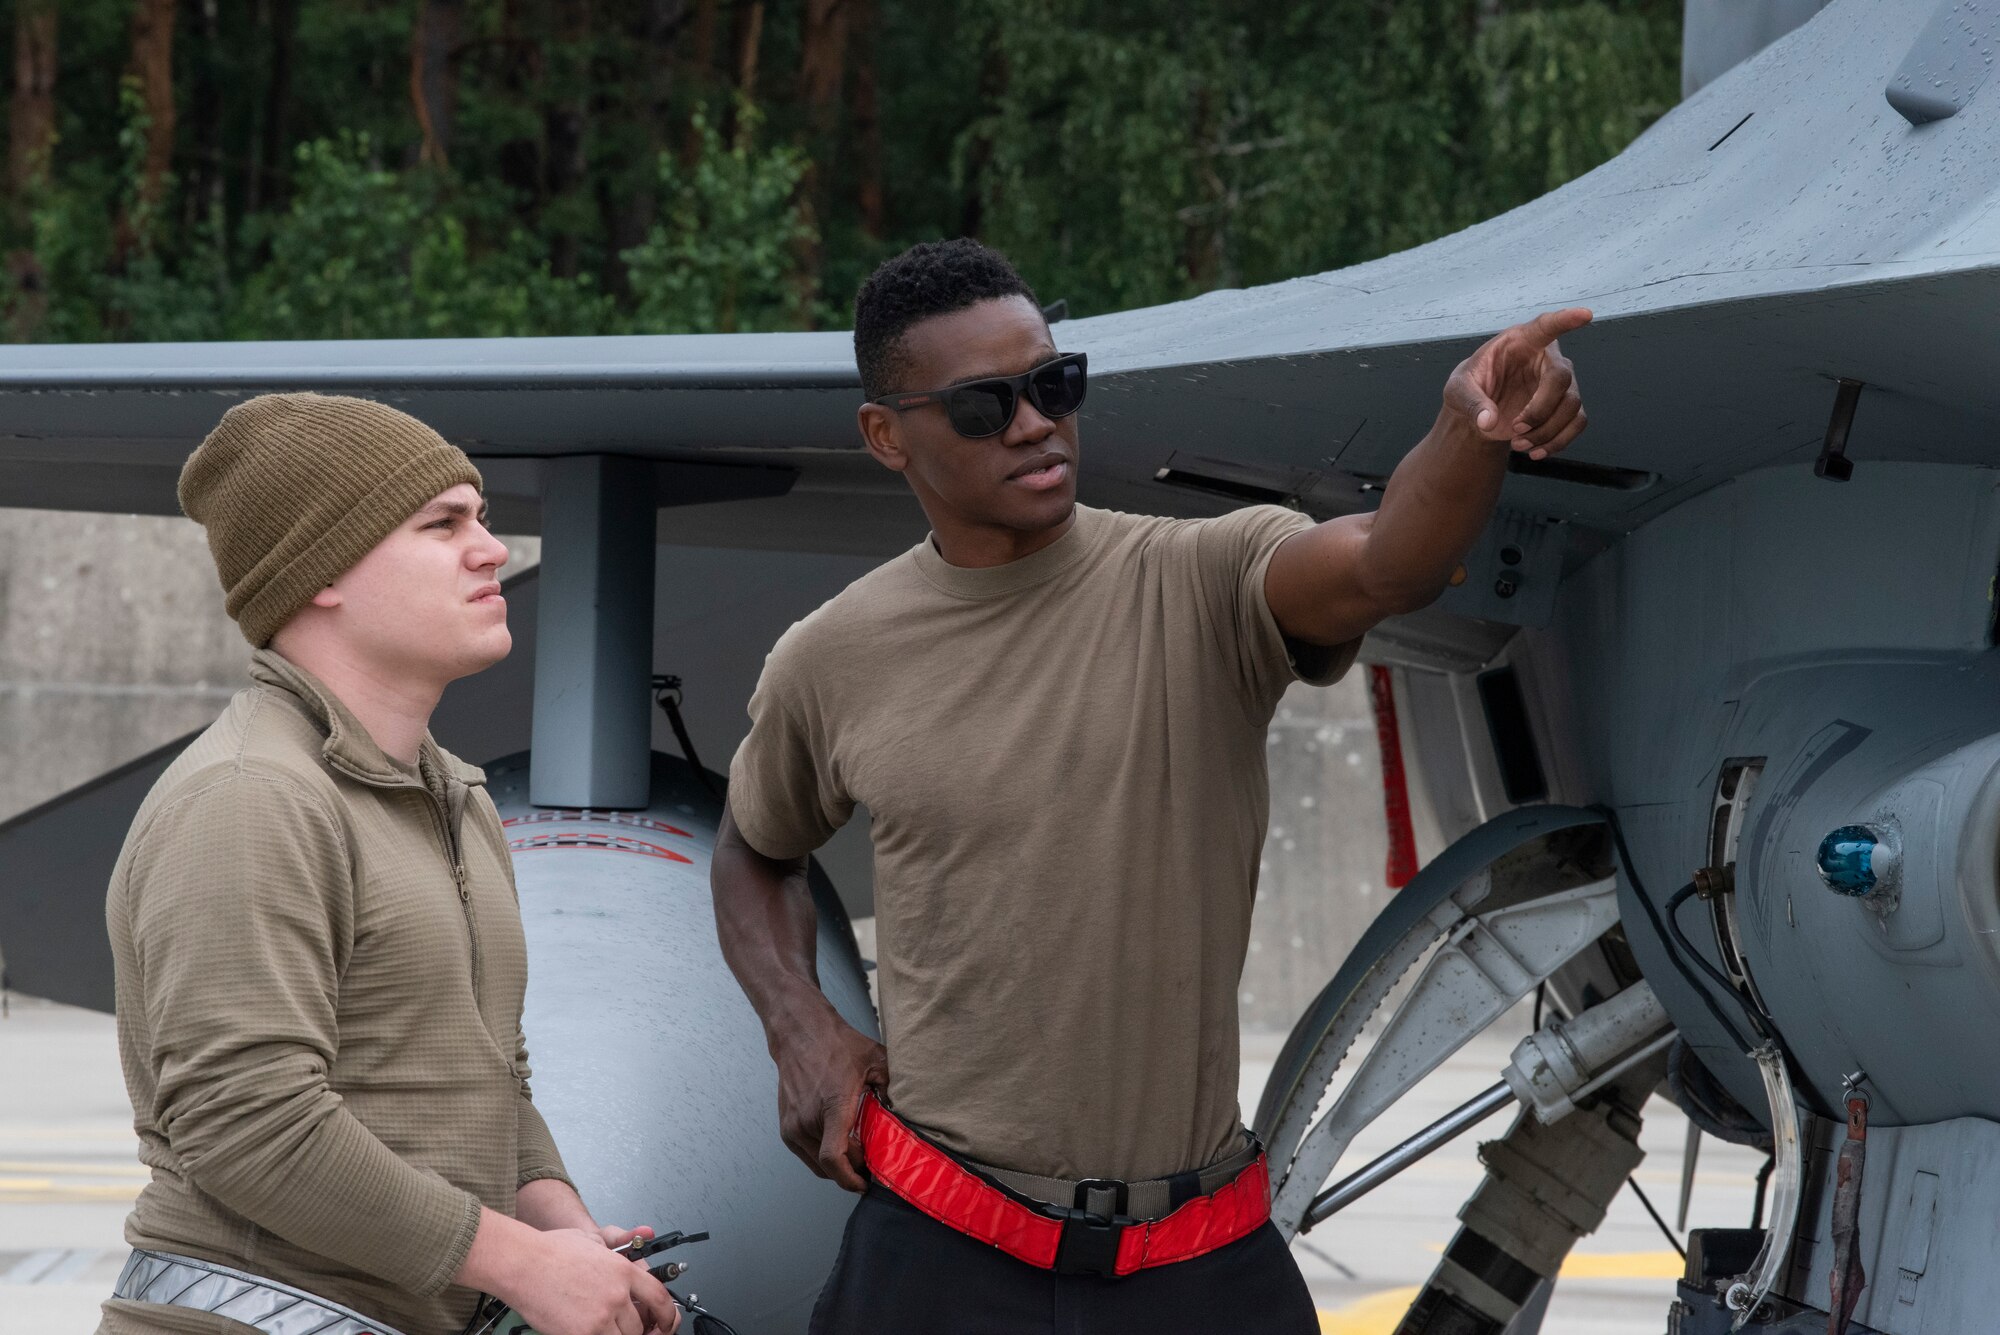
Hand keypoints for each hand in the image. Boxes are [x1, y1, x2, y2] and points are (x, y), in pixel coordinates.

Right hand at [494, 1226, 679, 1334]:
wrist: (523, 1263)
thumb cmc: (552, 1250)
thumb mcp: (594, 1239)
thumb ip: (622, 1242)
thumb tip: (646, 1233)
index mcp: (624, 1271)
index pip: (660, 1298)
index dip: (667, 1315)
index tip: (666, 1321)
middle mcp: (616, 1295)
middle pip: (640, 1325)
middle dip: (635, 1328)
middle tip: (624, 1326)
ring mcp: (600, 1317)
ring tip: (604, 1328)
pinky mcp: (581, 1333)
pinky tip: (589, 1331)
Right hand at [771, 1007, 888, 1191]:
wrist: (800, 1033)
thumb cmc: (836, 1045)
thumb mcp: (876, 1061)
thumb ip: (893, 1087)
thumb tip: (908, 1112)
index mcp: (832, 1106)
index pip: (834, 1158)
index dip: (851, 1178)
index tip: (866, 1183)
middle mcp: (808, 1120)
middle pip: (832, 1165)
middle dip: (854, 1170)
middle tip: (872, 1165)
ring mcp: (793, 1126)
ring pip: (818, 1164)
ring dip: (838, 1164)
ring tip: (857, 1153)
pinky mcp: (786, 1127)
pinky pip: (807, 1155)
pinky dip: (823, 1157)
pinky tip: (840, 1143)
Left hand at [1442, 308, 1591, 460]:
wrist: (1479, 410)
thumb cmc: (1470, 387)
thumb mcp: (1458, 390)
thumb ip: (1471, 402)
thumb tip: (1487, 421)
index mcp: (1521, 341)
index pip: (1546, 326)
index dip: (1565, 320)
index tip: (1585, 314)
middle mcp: (1546, 359)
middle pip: (1562, 377)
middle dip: (1540, 409)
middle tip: (1515, 428)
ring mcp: (1560, 383)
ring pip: (1572, 405)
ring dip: (1546, 431)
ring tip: (1518, 444)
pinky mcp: (1564, 407)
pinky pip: (1576, 423)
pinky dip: (1558, 442)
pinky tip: (1535, 452)